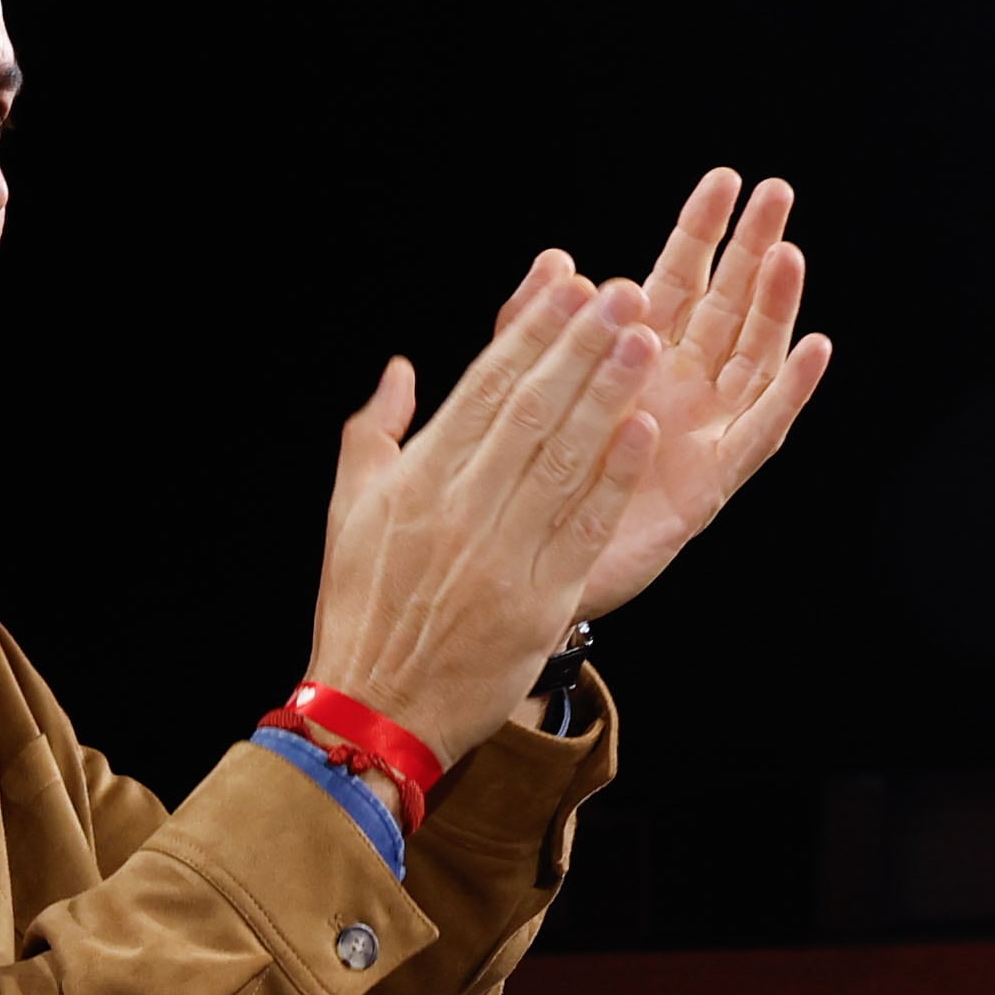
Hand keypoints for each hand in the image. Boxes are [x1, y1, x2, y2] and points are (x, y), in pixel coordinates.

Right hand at [306, 263, 665, 766]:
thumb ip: (373, 435)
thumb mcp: (347, 514)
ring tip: (647, 342)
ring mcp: (500, 555)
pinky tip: (643, 432)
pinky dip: (613, 478)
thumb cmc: (362, 607)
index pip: (480, 390)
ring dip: (609, 396)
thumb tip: (401, 369)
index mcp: (413, 483)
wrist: (376, 707)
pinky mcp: (539, 600)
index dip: (528, 335)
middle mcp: (457, 510)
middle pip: (530, 412)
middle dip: (581, 347)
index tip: (567, 287)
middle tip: (624, 294)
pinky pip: (583, 527)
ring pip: (564, 459)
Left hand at [568, 171, 829, 618]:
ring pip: (751, 357)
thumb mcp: (524, 393)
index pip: (675, 281)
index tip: (723, 181)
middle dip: (751, 250)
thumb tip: (557, 259)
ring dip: (774, 307)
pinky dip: (789, 390)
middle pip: (727, 307)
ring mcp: (703, 431)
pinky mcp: (713, 480)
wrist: (522, 568)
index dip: (699, 233)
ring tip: (788, 255)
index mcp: (634, 362)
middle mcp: (679, 389)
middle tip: (776, 193)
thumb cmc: (532, 479)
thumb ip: (536, 328)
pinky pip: (761, 430)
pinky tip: (812, 349)